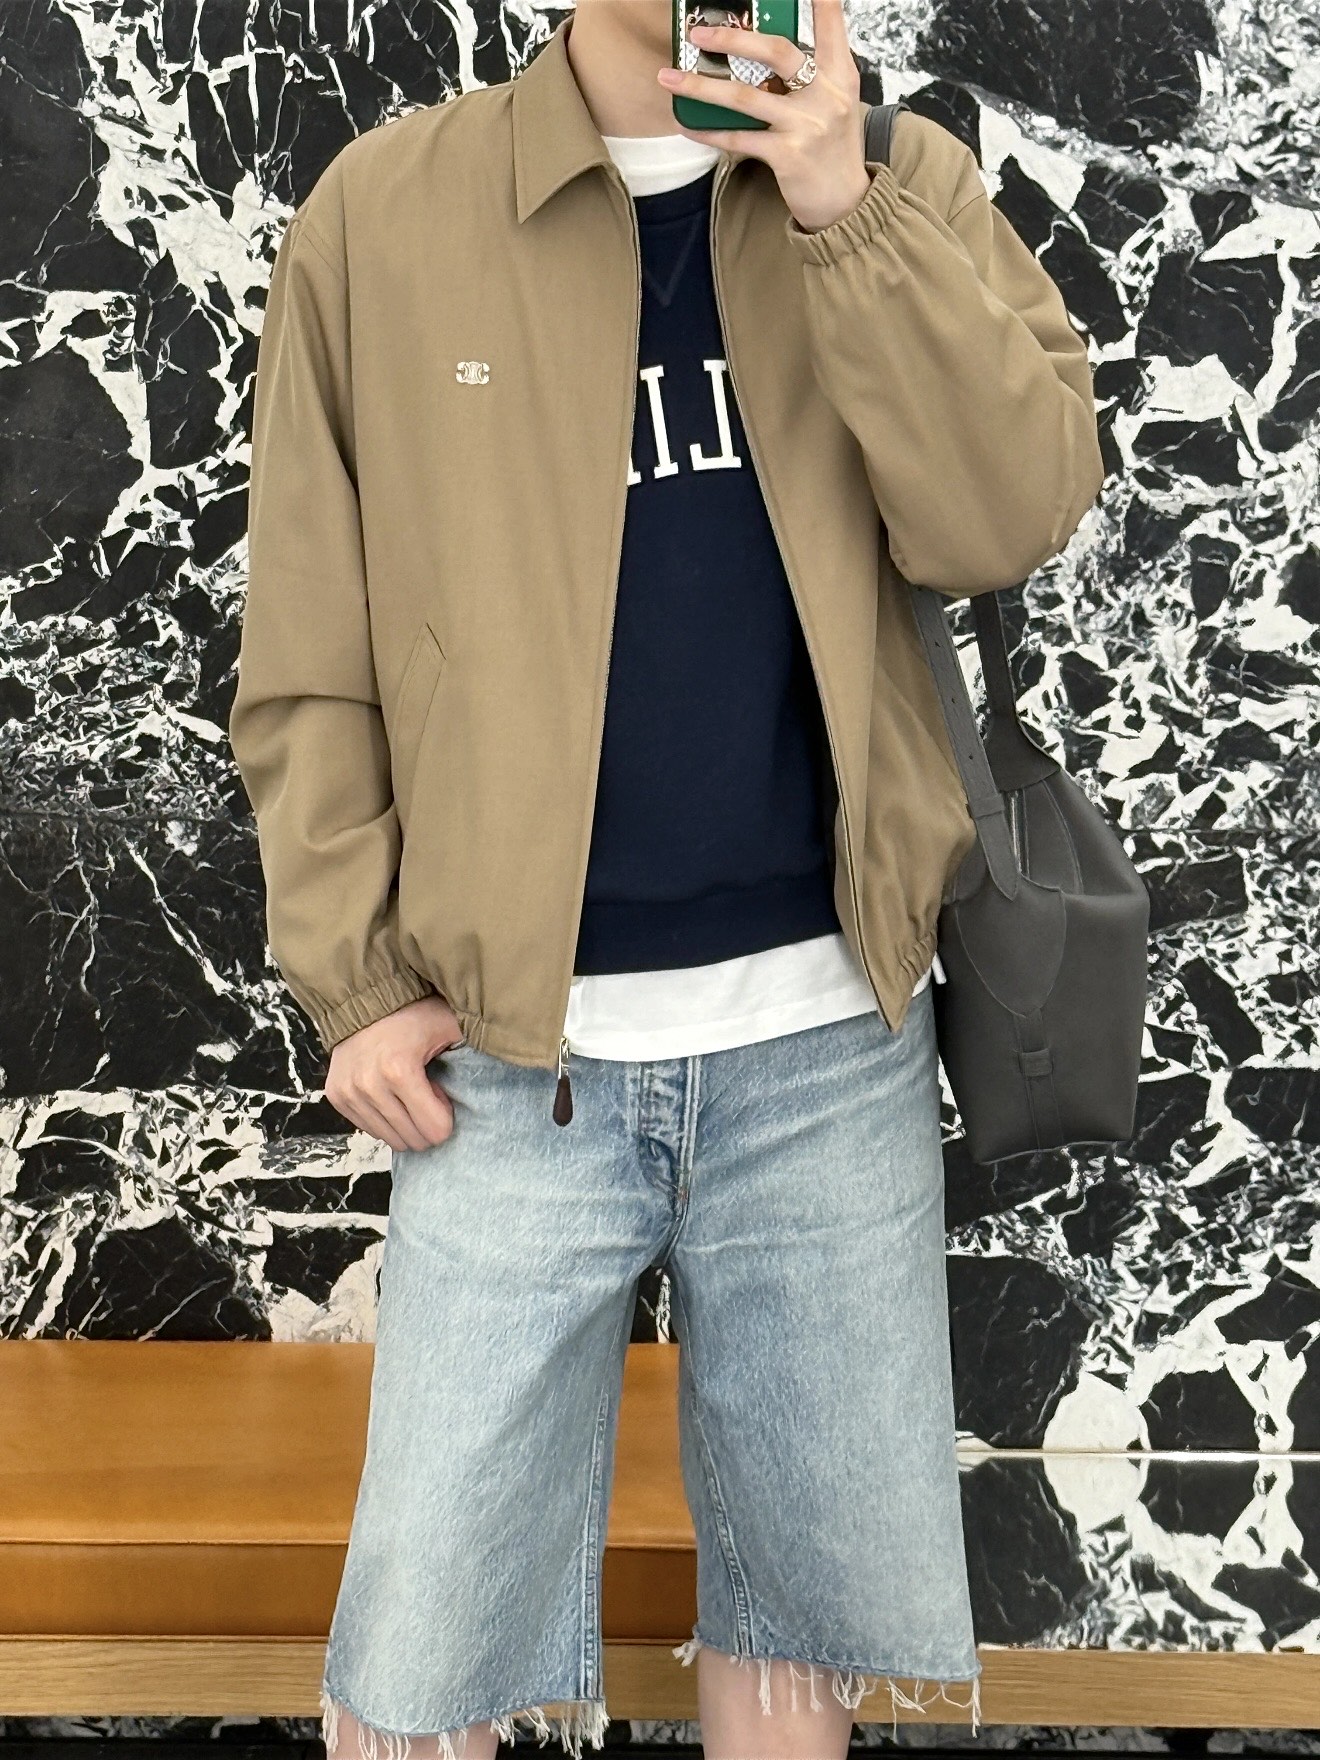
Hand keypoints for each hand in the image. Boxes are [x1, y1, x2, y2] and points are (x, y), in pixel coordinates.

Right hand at [324, 994, 465, 1150]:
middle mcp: (369, 1086)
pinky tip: (390, 1093)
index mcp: (399, 1071)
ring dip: (405, 1122)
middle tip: (427, 1093)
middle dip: (427, 1123)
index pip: (434, 1131)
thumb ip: (480, 1041)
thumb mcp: (450, 1023)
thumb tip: (511, 1054)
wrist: (365, 999)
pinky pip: (369, 1128)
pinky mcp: (337, 1096)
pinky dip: (385, 1118)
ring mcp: (349, 1093)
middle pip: (413, 1140)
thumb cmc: (413, 1012)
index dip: (444, 1115)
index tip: (441, 1093)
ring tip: (408, 1091)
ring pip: (390, 1138)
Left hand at [657, 0, 871, 233]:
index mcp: (840, 74)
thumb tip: (760, 57)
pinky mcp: (786, 155)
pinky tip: (688, 124)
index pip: (829, 24)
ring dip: (701, 86)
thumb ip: (810, 76)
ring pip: (744, 96)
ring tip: (670, 77)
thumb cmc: (834, 150)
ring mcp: (806, 125)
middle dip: (732, 39)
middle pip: (775, 51)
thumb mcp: (836, 103)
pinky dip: (708, 131)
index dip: (819, 0)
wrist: (847, 204)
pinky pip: (737, 139)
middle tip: (699, 35)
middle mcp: (825, 94)